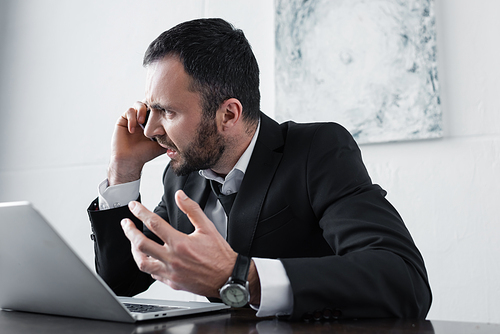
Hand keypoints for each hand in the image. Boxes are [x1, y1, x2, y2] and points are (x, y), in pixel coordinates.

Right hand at [108, 101, 166, 185]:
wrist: (131, 161)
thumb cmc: (145, 154)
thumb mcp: (162, 144)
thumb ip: (171, 137)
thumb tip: (185, 134)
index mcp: (152, 122)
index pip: (157, 108)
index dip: (161, 108)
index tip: (165, 113)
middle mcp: (143, 118)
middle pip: (148, 102)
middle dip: (152, 105)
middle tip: (154, 113)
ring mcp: (133, 118)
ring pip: (139, 103)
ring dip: (142, 110)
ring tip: (142, 122)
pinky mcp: (123, 120)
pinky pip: (129, 111)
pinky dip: (132, 118)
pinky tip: (133, 129)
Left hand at [121, 190, 237, 298]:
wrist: (227, 278)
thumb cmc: (220, 255)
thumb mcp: (207, 227)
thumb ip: (192, 209)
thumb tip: (180, 196)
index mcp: (180, 243)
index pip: (154, 223)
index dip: (141, 212)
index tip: (134, 207)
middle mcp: (172, 259)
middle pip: (141, 243)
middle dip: (129, 231)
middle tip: (125, 223)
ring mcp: (170, 272)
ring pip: (142, 262)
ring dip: (134, 250)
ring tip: (133, 241)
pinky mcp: (172, 282)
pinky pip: (152, 274)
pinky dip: (147, 263)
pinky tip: (148, 257)